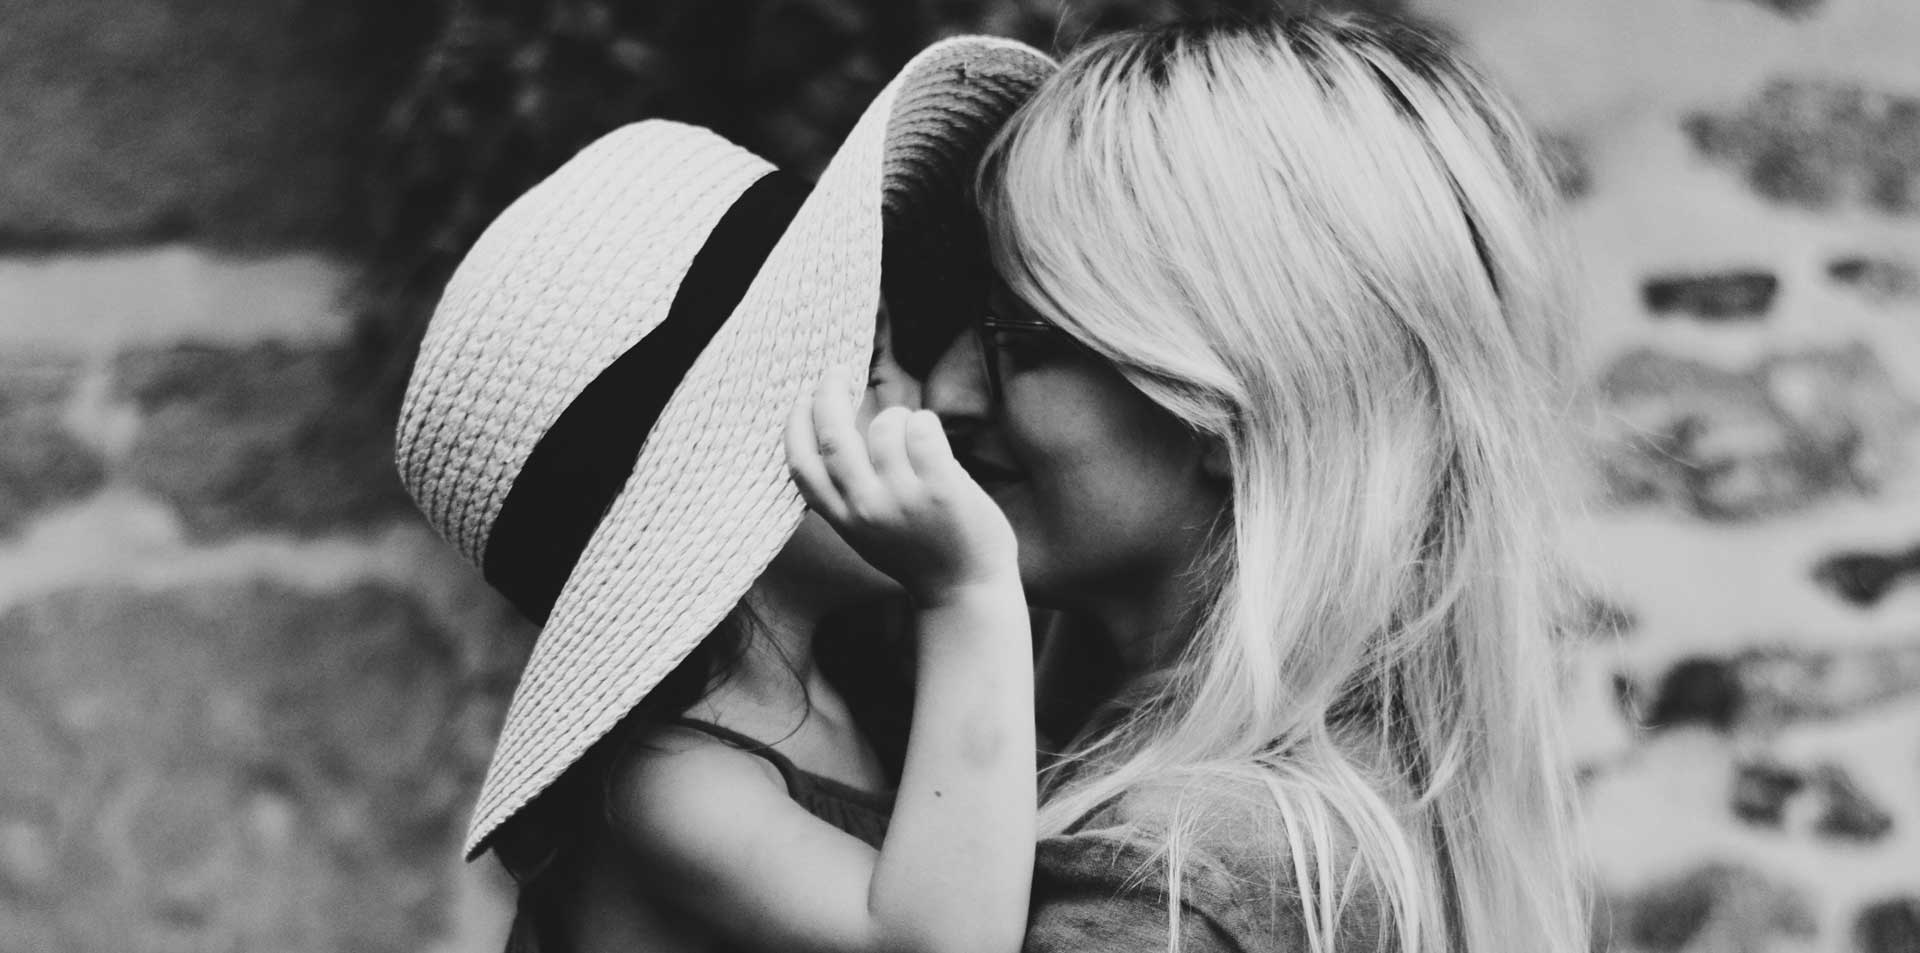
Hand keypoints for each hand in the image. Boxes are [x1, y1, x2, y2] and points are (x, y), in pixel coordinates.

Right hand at [786, 367, 1017, 604]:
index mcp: (843, 519)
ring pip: (885, 426)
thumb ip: (849, 493)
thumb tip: (831, 432)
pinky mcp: (941, 488)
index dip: (796, 425)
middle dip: (828, 394)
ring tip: (913, 433)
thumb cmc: (918, 552)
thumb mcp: (867, 531)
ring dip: (898, 416)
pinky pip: (922, 429)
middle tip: (835, 372)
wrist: (964, 591)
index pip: (802, 465)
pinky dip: (925, 422)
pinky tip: (931, 436)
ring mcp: (904, 498)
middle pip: (834, 437)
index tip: (801, 399)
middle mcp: (867, 508)